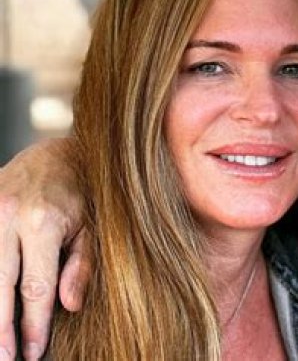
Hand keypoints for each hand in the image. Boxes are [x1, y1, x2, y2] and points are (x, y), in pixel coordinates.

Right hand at [0, 138, 89, 359]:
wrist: (58, 152)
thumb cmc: (83, 192)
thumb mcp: (94, 225)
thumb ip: (81, 264)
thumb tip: (69, 305)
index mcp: (43, 222)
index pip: (34, 287)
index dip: (32, 325)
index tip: (32, 352)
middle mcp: (8, 216)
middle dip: (1, 328)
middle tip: (5, 358)